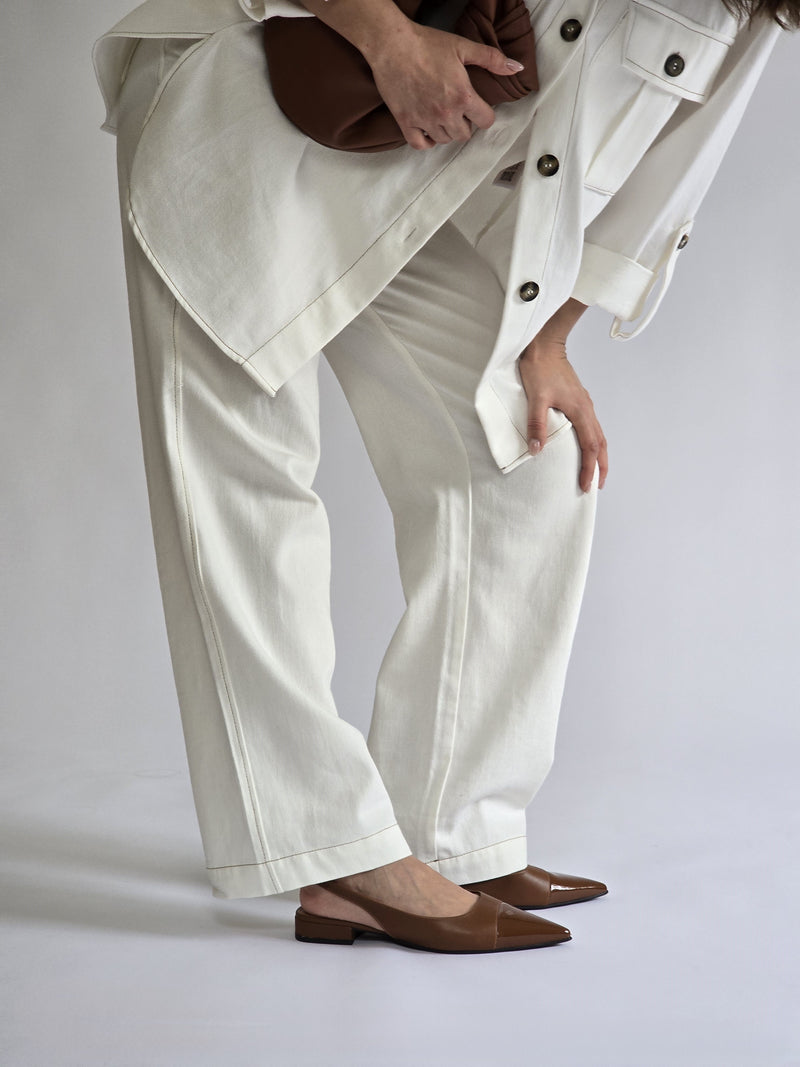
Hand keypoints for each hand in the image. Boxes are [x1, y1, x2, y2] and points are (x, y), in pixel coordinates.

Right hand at [366, 23, 525, 149]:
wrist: (392, 45)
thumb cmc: (427, 44)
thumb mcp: (464, 47)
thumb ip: (492, 59)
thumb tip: (517, 67)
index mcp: (463, 96)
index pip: (486, 121)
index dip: (484, 114)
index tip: (478, 107)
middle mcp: (445, 113)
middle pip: (464, 135)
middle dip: (466, 124)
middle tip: (459, 110)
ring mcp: (425, 120)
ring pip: (444, 140)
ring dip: (446, 131)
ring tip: (443, 115)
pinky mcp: (406, 122)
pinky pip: (420, 145)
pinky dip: (426, 141)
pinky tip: (428, 130)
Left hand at [518, 335, 607, 492]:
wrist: (544, 344)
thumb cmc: (540, 367)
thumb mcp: (535, 398)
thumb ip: (537, 424)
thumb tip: (537, 449)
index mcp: (580, 411)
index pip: (591, 447)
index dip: (590, 468)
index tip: (587, 486)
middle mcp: (586, 409)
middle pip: (600, 444)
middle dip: (600, 466)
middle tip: (596, 485)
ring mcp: (584, 404)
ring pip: (597, 435)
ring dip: (598, 455)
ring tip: (594, 470)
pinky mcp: (578, 400)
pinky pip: (590, 426)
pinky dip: (592, 441)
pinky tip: (584, 445)